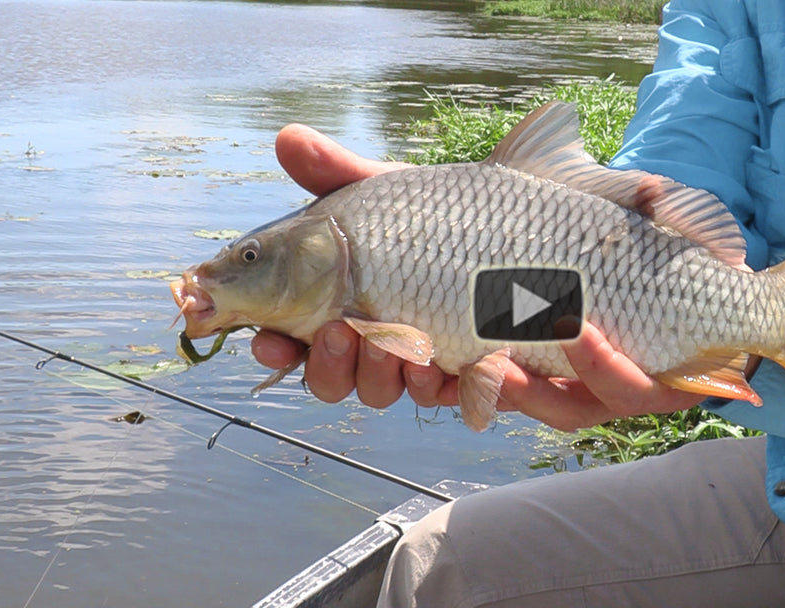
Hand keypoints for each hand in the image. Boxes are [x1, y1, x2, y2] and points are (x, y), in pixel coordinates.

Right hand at [251, 124, 448, 407]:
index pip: (290, 343)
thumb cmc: (438, 214)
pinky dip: (440, 383)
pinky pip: (444, 395)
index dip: (274, 348)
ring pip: (381, 391)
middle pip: (331, 379)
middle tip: (339, 330)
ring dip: (379, 372)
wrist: (517, 228)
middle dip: (329, 362)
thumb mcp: (389, 192)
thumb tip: (285, 136)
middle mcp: (368, 342)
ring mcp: (414, 363)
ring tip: (392, 338)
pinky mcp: (461, 374)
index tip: (268, 341)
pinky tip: (442, 362)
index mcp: (336, 307)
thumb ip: (336, 172)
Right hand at [252, 124, 701, 428]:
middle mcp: (450, 365)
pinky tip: (571, 332)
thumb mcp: (428, 197)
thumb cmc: (505, 226)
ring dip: (440, 378)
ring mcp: (516, 383)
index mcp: (405, 327)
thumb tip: (284, 139)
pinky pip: (580, 402)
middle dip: (354, 368)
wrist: (616, 239)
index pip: (336, 357)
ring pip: (469, 404)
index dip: (299, 356)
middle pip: (380, 392)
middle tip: (346, 331)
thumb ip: (359, 177)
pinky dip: (577, 369)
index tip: (266, 341)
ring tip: (426, 347)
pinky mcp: (594, 392)